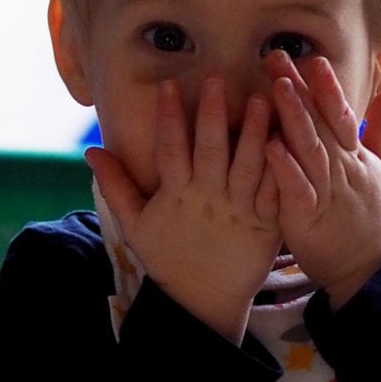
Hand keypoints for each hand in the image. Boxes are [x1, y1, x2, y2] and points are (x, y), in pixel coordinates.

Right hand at [87, 78, 280, 343]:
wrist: (204, 302)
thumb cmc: (169, 259)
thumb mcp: (136, 226)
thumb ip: (116, 187)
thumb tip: (90, 151)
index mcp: (176, 196)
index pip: (169, 150)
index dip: (168, 119)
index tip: (169, 86)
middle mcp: (208, 200)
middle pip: (210, 151)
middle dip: (213, 114)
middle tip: (217, 79)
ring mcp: (239, 211)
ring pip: (248, 166)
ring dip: (255, 132)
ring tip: (263, 99)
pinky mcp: (266, 224)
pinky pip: (275, 191)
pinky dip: (283, 166)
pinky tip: (290, 138)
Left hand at [264, 53, 380, 309]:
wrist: (373, 271)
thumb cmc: (372, 221)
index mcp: (355, 158)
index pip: (340, 114)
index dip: (327, 86)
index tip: (311, 57)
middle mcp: (342, 169)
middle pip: (319, 123)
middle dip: (299, 89)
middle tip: (276, 56)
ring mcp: (326, 193)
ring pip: (309, 149)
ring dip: (293, 117)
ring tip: (276, 88)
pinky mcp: (308, 219)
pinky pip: (296, 189)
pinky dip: (284, 168)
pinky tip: (269, 145)